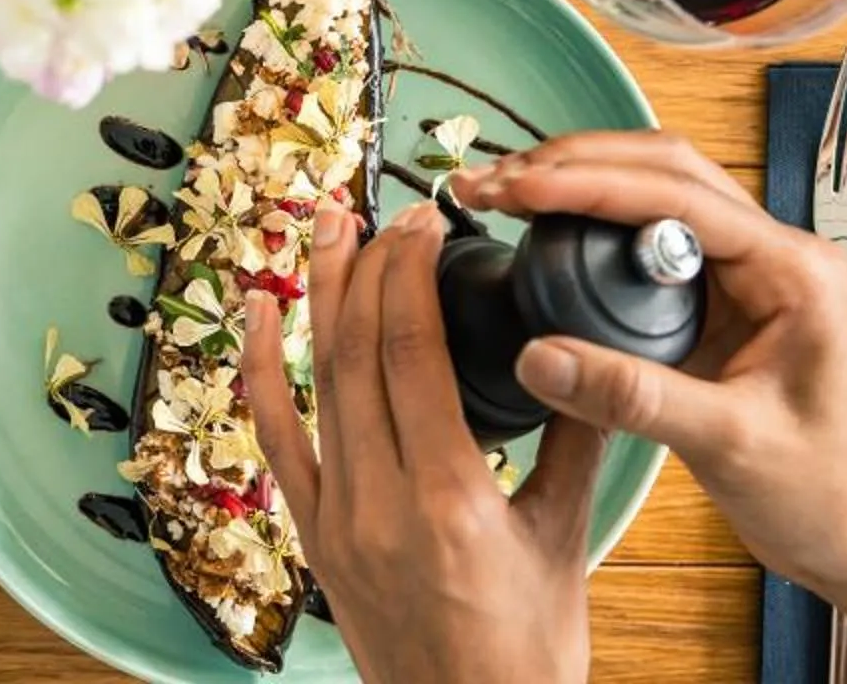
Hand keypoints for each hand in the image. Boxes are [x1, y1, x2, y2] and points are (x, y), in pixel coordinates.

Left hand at [240, 201, 601, 683]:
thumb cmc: (526, 656)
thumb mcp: (565, 542)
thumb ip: (576, 444)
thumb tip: (589, 358)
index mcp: (448, 497)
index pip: (411, 350)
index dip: (411, 272)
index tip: (425, 222)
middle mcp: (378, 501)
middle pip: (356, 350)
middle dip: (366, 265)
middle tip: (378, 207)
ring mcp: (335, 517)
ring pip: (314, 380)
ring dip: (317, 295)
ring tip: (324, 226)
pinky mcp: (312, 534)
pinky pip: (274, 438)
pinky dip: (261, 369)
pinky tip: (256, 313)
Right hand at [454, 133, 846, 599]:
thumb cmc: (826, 494)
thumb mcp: (727, 445)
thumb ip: (632, 397)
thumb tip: (539, 356)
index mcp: (794, 272)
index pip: (679, 196)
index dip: (590, 184)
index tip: (520, 188)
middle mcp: (775, 255)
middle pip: (664, 169)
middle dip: (572, 165)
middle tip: (494, 183)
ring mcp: (749, 272)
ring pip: (654, 191)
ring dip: (578, 183)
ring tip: (506, 194)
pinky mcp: (723, 298)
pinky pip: (650, 236)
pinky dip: (592, 223)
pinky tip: (547, 232)